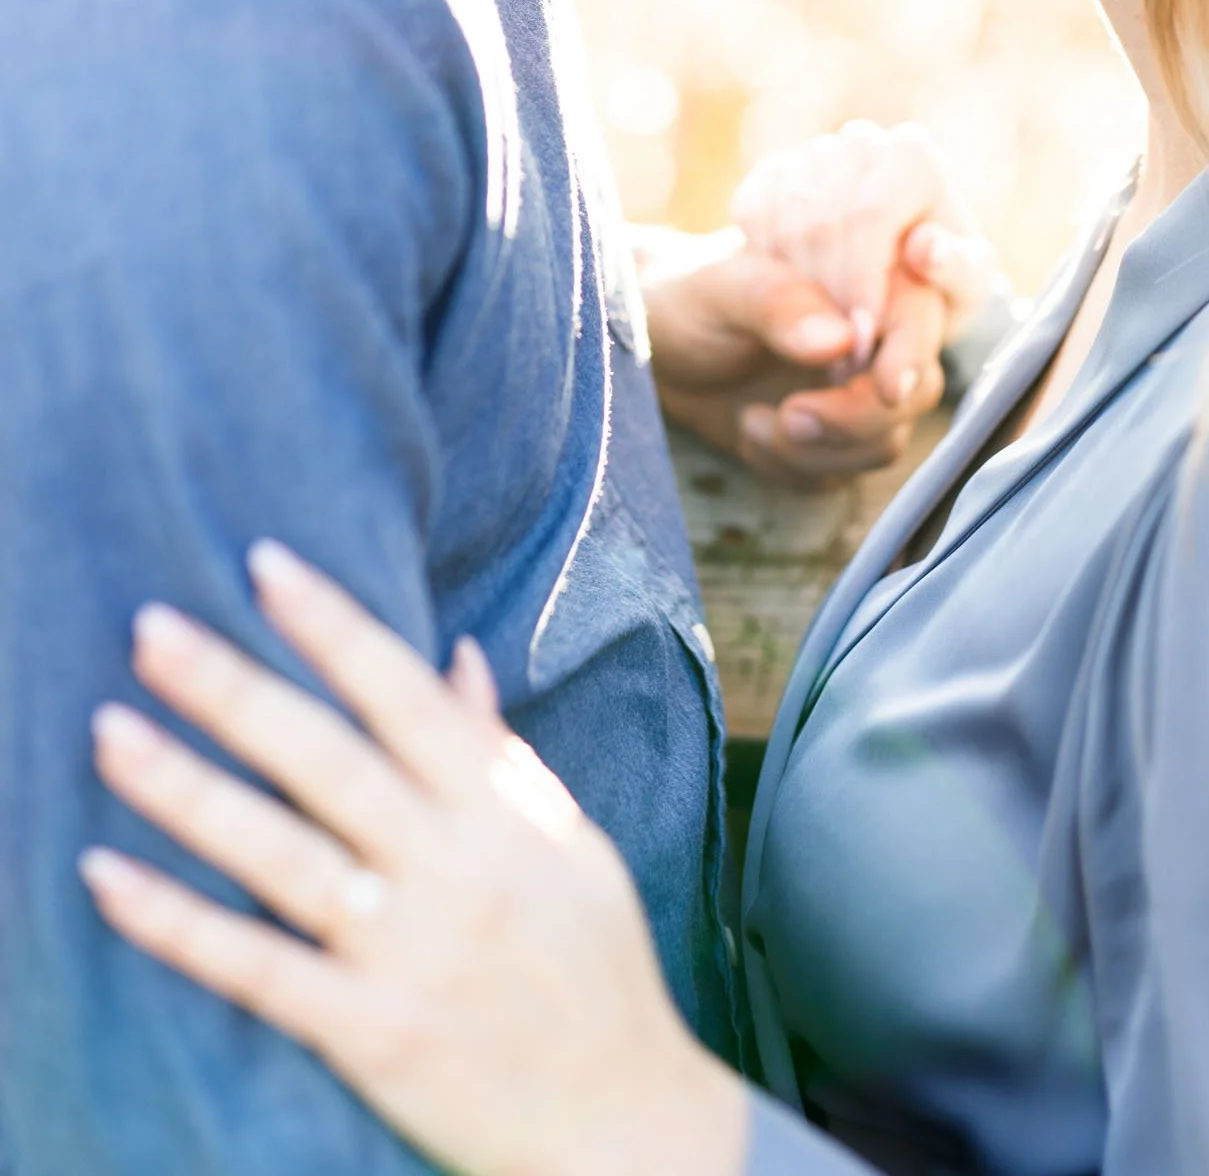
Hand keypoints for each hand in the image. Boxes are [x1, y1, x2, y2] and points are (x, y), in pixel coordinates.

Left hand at [80, 543, 746, 1175]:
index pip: (405, 694)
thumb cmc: (596, 968)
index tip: (265, 562)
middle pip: (328, 760)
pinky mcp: (371, 1035)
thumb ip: (499, 753)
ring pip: (280, 856)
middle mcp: (455, 870)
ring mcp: (411, 954)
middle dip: (236, 688)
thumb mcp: (569, 843)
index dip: (334, 625)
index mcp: (503, 812)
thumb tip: (455, 655)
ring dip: (188, 790)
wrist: (625, 1123)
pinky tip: (109, 879)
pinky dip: (177, 925)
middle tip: (150, 626)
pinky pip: (256, 970)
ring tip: (111, 731)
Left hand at [643, 231, 950, 485]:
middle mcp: (870, 336)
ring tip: (754, 419)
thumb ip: (778, 304)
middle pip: (916, 389)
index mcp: (860, 280)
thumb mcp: (720, 289)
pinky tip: (748, 427)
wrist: (650, 350)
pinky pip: (840, 474)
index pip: (919, 314)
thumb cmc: (685, 299)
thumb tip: (839, 340)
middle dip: (858, 415)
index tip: (880, 383)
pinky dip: (791, 465)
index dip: (909, 352)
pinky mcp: (831, 440)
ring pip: (884, 440)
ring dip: (819, 448)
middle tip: (793, 413)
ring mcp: (854, 391)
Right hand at [731, 120, 996, 355]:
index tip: (862, 337)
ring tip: (825, 337)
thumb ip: (956, 272)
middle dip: (827, 296)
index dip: (861, 280)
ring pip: (782, 224)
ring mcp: (811, 155)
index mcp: (913, 157)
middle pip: (820, 222)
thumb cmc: (938, 285)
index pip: (870, 213)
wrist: (895, 280)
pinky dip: (770, 269)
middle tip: (839, 354)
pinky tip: (803, 300)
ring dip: (798, 292)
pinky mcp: (772, 174)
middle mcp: (861, 143)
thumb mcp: (964, 291)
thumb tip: (925, 246)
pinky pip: (752, 218)